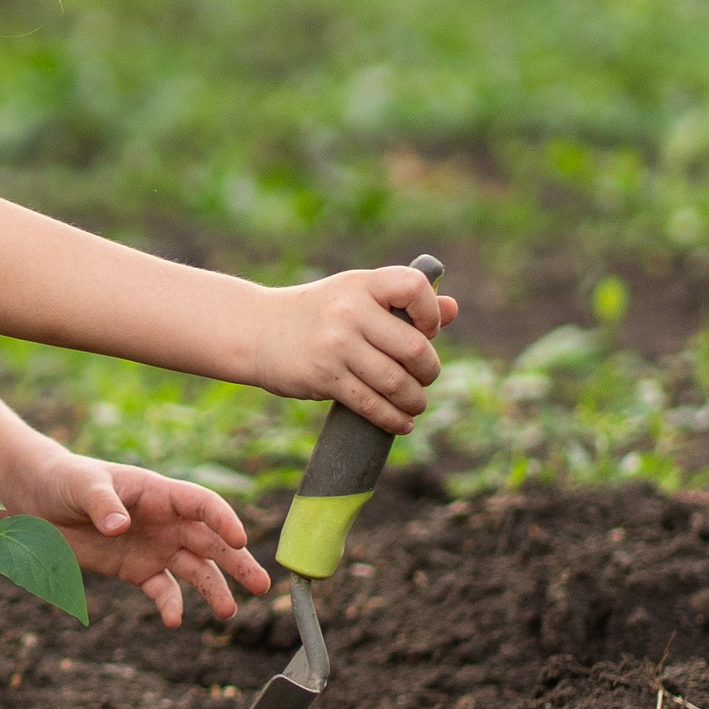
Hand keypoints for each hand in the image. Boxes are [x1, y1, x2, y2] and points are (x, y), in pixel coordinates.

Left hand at [9, 445, 271, 629]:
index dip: (223, 520)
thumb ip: (102, 504)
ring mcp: (154, 546)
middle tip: (262, 585)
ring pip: (194, 569)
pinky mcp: (136, 569)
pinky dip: (170, 604)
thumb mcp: (81, 487)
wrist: (37, 500)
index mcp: (159, 493)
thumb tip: (120, 527)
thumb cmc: (64, 481)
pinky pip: (162, 589)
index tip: (238, 539)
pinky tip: (172, 620)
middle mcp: (165, 521)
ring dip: (213, 589)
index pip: (202, 505)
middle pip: (210, 541)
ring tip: (227, 612)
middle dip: (237, 562)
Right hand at [249, 265, 457, 432]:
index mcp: (362, 285)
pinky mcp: (324, 377)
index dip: (431, 314)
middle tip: (425, 378)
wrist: (255, 330)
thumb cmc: (316, 312)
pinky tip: (400, 423)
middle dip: (429, 371)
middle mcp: (350, 311)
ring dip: (415, 401)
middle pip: (413, 348)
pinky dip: (393, 419)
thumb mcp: (355, 294)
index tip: (426, 331)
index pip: (414, 288)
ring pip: (396, 383)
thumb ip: (401, 302)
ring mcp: (336, 345)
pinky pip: (371, 405)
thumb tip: (453, 310)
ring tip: (414, 404)